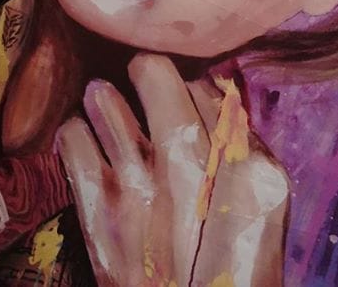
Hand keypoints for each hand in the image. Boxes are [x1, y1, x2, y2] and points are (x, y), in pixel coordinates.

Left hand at [56, 53, 287, 285]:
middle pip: (154, 75)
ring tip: (106, 104)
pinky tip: (86, 139)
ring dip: (104, 98)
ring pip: (104, 99)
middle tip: (143, 77)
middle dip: (146, 70)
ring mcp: (139, 187)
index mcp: (245, 165)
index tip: (185, 97)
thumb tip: (213, 97)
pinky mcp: (97, 212)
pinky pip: (72, 141)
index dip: (193, 87)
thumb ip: (245, 149)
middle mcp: (190, 167)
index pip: (208, 88)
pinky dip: (76, 132)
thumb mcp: (265, 205)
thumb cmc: (234, 268)